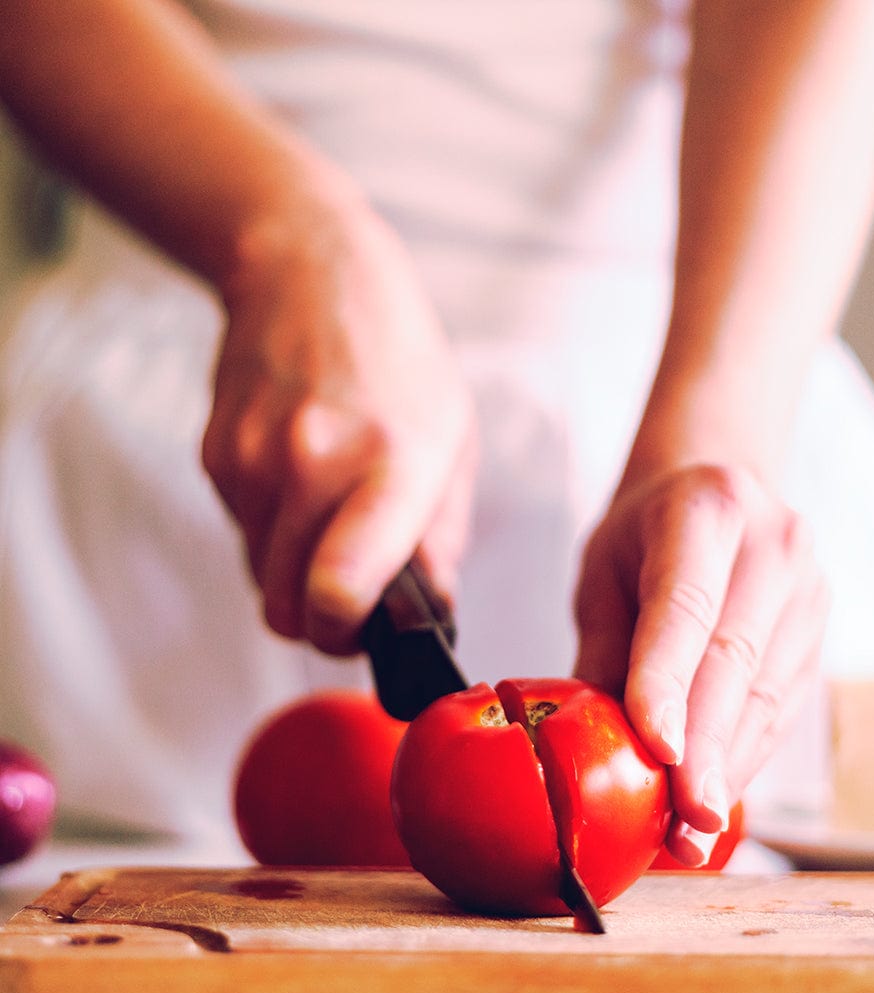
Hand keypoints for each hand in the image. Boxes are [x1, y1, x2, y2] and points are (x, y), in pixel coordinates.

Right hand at [201, 193, 476, 652]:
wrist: (307, 272)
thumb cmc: (397, 359)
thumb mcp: (452, 440)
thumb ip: (442, 538)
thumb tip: (431, 613)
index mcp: (390, 463)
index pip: (339, 588)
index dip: (345, 632)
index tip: (363, 628)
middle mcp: (312, 464)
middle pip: (286, 608)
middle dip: (320, 620)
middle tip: (353, 595)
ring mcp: (254, 461)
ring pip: (260, 578)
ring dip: (295, 572)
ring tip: (331, 513)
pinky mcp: (216, 457)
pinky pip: (242, 534)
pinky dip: (272, 531)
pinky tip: (299, 478)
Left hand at [573, 463, 828, 864]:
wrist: (718, 490)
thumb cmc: (646, 534)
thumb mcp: (603, 572)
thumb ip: (602, 650)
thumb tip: (590, 748)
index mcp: (707, 509)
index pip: (687, 605)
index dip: (670, 681)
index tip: (658, 751)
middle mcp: (774, 545)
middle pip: (736, 661)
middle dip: (707, 750)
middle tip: (682, 822)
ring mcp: (809, 591)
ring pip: (767, 696)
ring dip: (728, 770)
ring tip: (690, 832)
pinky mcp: (819, 634)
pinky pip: (782, 709)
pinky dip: (745, 759)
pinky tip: (714, 798)